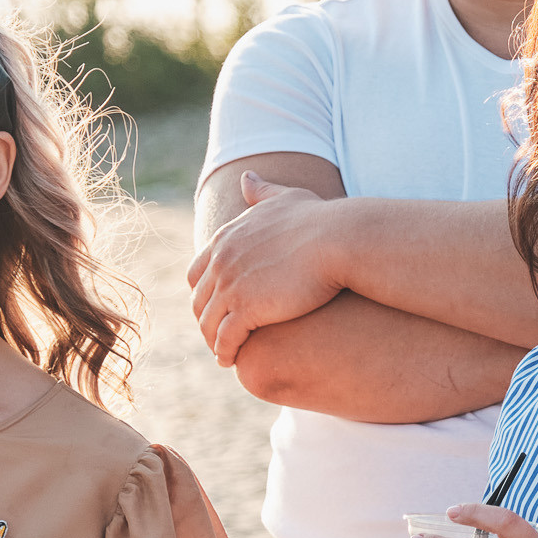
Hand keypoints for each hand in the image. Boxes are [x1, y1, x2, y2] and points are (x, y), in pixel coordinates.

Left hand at [186, 173, 344, 364]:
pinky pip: (225, 338)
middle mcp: (221, 261)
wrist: (339, 239)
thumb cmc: (320, 219)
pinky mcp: (246, 309)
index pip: (198, 272)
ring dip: (212, 340)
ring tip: (222, 353)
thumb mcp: (285, 198)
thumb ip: (262, 193)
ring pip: (208, 322)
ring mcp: (231, 285)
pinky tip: (231, 359)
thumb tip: (246, 178)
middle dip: (206, 319)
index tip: (217, 306)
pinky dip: (225, 351)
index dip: (205, 292)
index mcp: (226, 238)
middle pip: (200, 300)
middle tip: (216, 335)